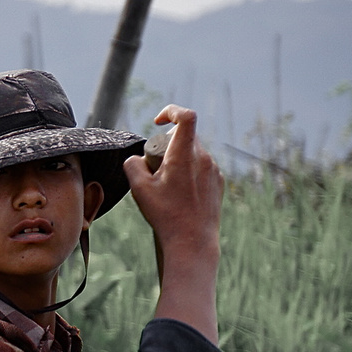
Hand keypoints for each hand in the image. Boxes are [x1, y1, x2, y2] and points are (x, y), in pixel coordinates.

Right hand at [123, 106, 223, 260]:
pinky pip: (201, 167)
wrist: (193, 240)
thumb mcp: (139, 189)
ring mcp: (213, 169)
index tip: (158, 122)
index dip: (171, 111)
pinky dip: (188, 173)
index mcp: (183, 155)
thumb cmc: (166, 214)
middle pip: (184, 137)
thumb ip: (132, 165)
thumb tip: (136, 159)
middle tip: (155, 169)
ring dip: (177, 161)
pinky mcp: (218, 181)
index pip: (185, 117)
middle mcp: (202, 158)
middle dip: (166, 146)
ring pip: (192, 153)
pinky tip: (180, 195)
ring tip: (167, 188)